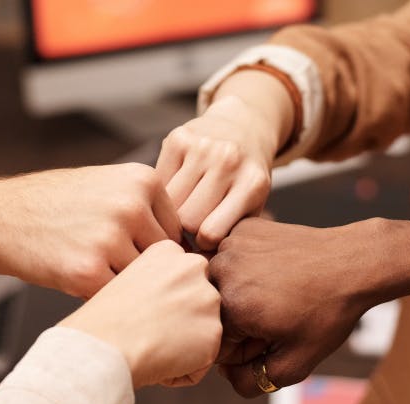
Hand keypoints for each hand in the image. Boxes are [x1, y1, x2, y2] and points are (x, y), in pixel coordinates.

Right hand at [0, 163, 181, 297]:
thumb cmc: (56, 205)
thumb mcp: (106, 185)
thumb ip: (146, 207)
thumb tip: (189, 246)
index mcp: (142, 180)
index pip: (176, 230)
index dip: (157, 251)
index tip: (135, 258)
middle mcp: (131, 206)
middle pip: (165, 258)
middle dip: (147, 273)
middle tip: (124, 280)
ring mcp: (110, 239)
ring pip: (144, 280)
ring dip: (129, 288)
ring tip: (103, 282)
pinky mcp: (88, 271)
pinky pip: (117, 297)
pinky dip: (105, 299)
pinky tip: (84, 287)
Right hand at [59, 240, 221, 387]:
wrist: (103, 345)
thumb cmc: (103, 321)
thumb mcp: (128, 281)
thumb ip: (159, 284)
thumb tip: (175, 307)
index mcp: (170, 250)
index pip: (183, 281)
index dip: (163, 305)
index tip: (141, 312)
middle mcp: (194, 267)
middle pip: (197, 304)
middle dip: (179, 323)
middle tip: (147, 332)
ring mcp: (208, 298)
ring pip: (203, 331)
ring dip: (182, 347)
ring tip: (151, 346)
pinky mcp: (214, 331)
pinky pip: (204, 360)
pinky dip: (184, 371)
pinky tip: (159, 362)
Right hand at [156, 88, 283, 249]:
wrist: (243, 127)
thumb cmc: (244, 180)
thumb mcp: (251, 206)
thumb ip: (231, 235)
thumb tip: (198, 270)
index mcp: (252, 184)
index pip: (210, 233)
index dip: (203, 244)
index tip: (204, 241)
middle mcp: (228, 161)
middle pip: (187, 219)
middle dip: (186, 229)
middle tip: (189, 227)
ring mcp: (202, 147)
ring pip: (169, 203)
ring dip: (171, 212)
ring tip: (180, 211)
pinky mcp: (178, 138)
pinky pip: (157, 182)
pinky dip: (162, 192)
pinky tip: (174, 190)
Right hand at [208, 217, 409, 397]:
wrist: (353, 262)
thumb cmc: (327, 312)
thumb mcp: (296, 363)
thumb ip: (252, 382)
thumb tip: (226, 375)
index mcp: (229, 308)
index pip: (216, 344)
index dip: (246, 348)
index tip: (273, 336)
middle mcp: (220, 272)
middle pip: (215, 313)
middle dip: (240, 321)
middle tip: (278, 313)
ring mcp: (229, 244)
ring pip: (220, 285)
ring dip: (240, 292)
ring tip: (277, 291)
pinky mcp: (241, 229)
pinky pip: (231, 258)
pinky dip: (247, 267)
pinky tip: (275, 269)